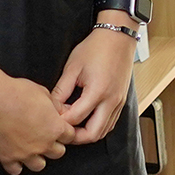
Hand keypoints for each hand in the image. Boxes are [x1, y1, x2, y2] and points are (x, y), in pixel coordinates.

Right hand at [0, 74, 75, 174]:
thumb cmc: (16, 92)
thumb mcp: (43, 92)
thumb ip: (55, 105)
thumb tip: (62, 110)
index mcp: (55, 128)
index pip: (70, 136)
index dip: (64, 131)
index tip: (58, 128)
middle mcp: (43, 144)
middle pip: (58, 153)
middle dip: (53, 145)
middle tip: (45, 137)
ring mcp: (25, 154)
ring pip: (39, 166)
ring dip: (37, 158)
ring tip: (30, 149)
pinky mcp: (7, 158)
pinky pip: (16, 170)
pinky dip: (16, 165)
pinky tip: (14, 156)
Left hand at [52, 21, 136, 144]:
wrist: (118, 36)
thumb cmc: (96, 47)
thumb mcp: (73, 67)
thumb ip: (61, 90)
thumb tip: (52, 107)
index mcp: (97, 92)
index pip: (76, 118)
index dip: (61, 120)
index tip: (52, 116)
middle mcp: (111, 101)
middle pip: (92, 134)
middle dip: (75, 137)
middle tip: (62, 131)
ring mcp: (119, 102)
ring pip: (103, 131)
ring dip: (87, 133)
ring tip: (72, 127)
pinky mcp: (122, 101)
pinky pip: (110, 123)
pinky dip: (98, 127)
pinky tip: (87, 120)